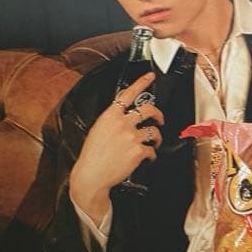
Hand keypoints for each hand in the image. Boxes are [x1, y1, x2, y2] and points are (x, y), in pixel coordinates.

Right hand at [69, 72, 163, 218]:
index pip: (128, 93)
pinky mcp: (138, 151)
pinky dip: (151, 155)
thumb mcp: (97, 131)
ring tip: (154, 142)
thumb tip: (123, 119)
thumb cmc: (92, 156)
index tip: (150, 76)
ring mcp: (131, 137)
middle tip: (160, 119)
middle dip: (158, 114)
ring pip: (153, 131)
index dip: (141, 82)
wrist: (92, 175)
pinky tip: (148, 158)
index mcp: (110, 116)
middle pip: (148, 109)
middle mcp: (122, 123)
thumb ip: (112, 122)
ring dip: (156, 138)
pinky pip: (151, 150)